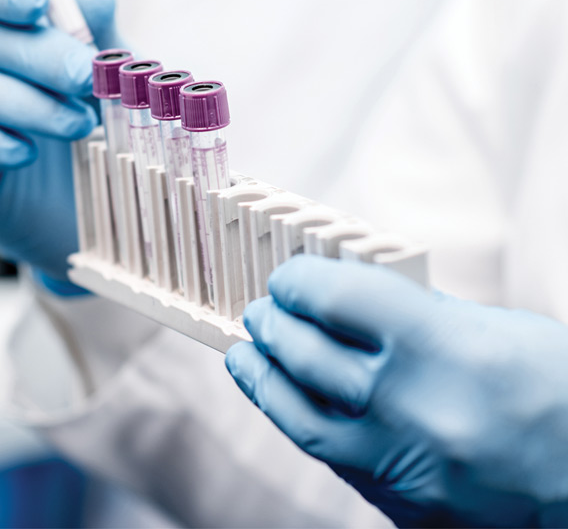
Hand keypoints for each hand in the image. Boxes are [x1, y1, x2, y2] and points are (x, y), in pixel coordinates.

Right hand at [0, 0, 123, 290]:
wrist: (90, 214)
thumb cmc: (97, 134)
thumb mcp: (111, 85)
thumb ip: (103, 41)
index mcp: (6, 27)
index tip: (38, 3)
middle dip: (38, 54)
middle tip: (85, 78)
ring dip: (25, 103)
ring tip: (79, 127)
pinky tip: (24, 153)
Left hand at [226, 255, 567, 526]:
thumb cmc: (554, 393)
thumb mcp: (494, 329)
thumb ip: (415, 312)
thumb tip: (345, 297)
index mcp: (441, 347)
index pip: (333, 299)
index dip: (298, 282)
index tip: (288, 279)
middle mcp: (412, 408)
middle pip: (304, 354)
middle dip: (273, 325)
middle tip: (263, 312)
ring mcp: (402, 466)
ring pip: (298, 416)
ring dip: (263, 379)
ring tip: (249, 355)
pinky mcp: (402, 507)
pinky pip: (333, 459)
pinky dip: (304, 423)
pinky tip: (292, 402)